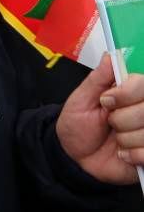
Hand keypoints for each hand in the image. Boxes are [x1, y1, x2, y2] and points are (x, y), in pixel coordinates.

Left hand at [57, 58, 143, 182]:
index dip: (126, 93)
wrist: (74, 156)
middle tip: (109, 122)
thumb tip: (111, 55)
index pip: (143, 84)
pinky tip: (123, 154)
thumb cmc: (79, 124)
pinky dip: (132, 155)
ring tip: (115, 139)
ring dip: (124, 139)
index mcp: (134, 93)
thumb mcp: (82, 99)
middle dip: (121, 119)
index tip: (106, 101)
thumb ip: (98, 78)